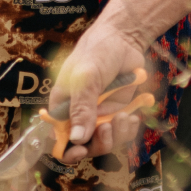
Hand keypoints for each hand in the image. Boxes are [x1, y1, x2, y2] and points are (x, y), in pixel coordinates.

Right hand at [51, 21, 149, 163]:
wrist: (124, 39)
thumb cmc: (96, 52)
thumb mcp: (86, 79)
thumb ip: (81, 108)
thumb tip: (76, 138)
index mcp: (62, 107)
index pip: (58, 139)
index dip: (68, 151)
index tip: (82, 150)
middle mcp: (79, 115)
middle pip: (84, 146)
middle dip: (98, 143)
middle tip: (108, 128)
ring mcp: (99, 115)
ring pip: (105, 142)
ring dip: (116, 135)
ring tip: (124, 117)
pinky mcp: (116, 112)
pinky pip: (121, 132)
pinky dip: (128, 129)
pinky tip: (132, 118)